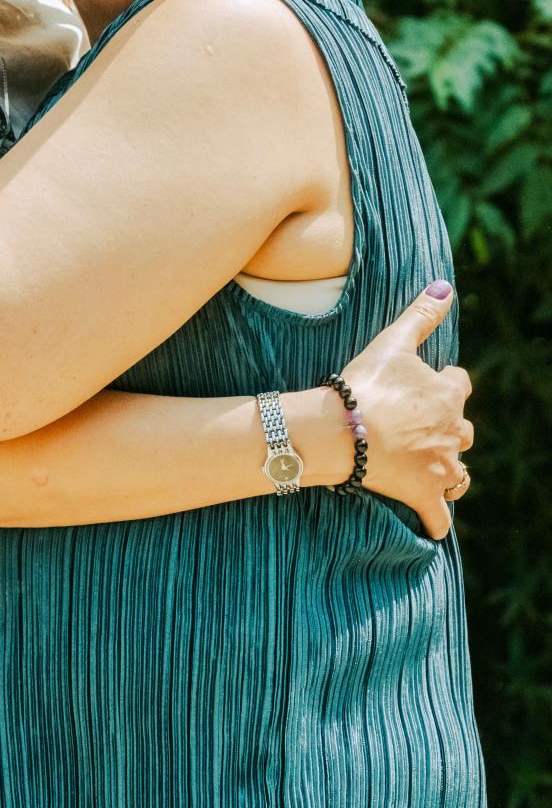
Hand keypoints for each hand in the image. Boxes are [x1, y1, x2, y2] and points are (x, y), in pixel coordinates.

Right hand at [339, 284, 473, 540]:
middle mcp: (452, 432)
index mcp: (447, 394)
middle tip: (420, 427)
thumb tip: (445, 285)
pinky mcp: (423, 494)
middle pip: (464, 431)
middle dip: (449, 428)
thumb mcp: (393, 342)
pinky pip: (439, 516)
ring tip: (430, 468)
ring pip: (459, 473)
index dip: (444, 382)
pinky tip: (432, 522)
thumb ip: (421, 314)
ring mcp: (440, 466)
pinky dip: (436, 519)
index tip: (425, 383)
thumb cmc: (366, 383)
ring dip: (449, 470)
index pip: (459, 383)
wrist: (343, 430)